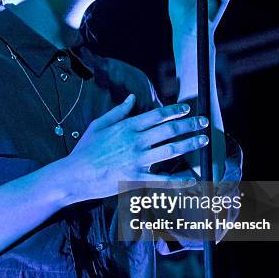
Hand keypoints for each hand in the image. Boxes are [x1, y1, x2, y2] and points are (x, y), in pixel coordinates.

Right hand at [64, 94, 208, 199]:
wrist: (75, 175)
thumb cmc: (85, 150)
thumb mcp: (99, 125)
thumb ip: (118, 111)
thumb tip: (133, 97)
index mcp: (127, 127)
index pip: (157, 115)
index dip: (175, 110)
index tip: (187, 108)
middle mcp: (135, 141)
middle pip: (169, 129)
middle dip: (190, 124)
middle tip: (204, 122)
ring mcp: (137, 160)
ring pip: (171, 149)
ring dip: (190, 143)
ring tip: (203, 140)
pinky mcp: (136, 179)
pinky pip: (163, 180)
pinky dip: (180, 179)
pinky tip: (193, 177)